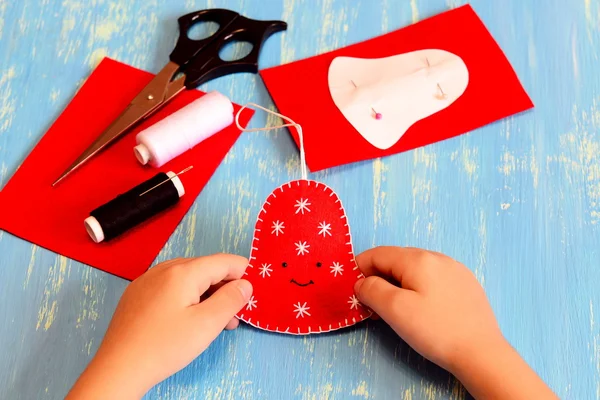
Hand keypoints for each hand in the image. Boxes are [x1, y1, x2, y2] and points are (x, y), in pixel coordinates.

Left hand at [67, 254, 251, 398]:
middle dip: (225, 288)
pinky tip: (190, 320)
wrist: (119, 369)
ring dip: (208, 295)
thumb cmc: (164, 347)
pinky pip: (171, 287)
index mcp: (183, 271)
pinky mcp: (138, 295)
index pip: (224, 261)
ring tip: (217, 322)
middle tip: (236, 315)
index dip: (244, 273)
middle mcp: (164, 269)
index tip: (254, 292)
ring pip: (188, 279)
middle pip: (206, 269)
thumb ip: (231, 300)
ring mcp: (147, 281)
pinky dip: (188, 298)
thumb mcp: (206, 325)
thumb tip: (246, 284)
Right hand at [354, 247, 556, 399]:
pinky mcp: (465, 284)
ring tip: (394, 310)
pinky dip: (417, 288)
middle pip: (396, 260)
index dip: (360, 269)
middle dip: (379, 278)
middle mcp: (437, 257)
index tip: (353, 291)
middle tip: (372, 306)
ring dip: (397, 284)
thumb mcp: (395, 310)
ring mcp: (454, 270)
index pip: (378, 253)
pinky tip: (420, 310)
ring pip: (414, 269)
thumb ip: (372, 290)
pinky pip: (432, 278)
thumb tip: (361, 282)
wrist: (482, 353)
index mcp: (418, 259)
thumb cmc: (435, 330)